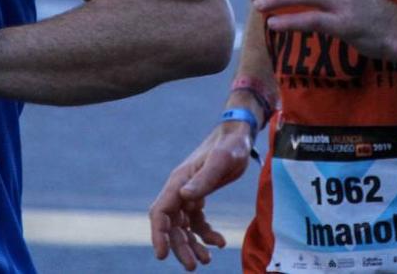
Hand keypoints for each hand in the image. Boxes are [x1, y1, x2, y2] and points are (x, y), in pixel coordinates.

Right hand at [149, 123, 250, 270]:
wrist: (238, 136)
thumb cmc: (229, 146)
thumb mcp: (220, 161)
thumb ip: (203, 179)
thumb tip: (184, 197)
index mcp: (178, 182)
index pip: (160, 212)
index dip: (158, 234)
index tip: (161, 254)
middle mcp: (179, 190)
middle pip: (171, 225)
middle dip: (179, 247)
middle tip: (192, 267)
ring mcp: (188, 194)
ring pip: (183, 227)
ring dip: (191, 245)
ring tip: (206, 261)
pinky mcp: (199, 197)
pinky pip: (197, 223)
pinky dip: (205, 235)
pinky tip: (219, 242)